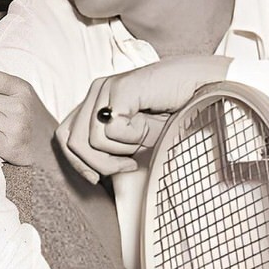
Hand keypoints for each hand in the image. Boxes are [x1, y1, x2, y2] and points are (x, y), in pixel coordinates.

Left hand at [56, 55, 231, 182]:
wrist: (203, 91)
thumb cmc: (172, 114)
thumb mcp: (134, 138)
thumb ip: (108, 147)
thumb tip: (87, 169)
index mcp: (95, 102)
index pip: (65, 135)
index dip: (76, 162)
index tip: (96, 180)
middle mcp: (96, 92)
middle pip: (72, 140)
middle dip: (98, 164)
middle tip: (127, 165)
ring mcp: (106, 88)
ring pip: (91, 140)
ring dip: (121, 150)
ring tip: (142, 141)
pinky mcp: (120, 89)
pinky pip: (112, 129)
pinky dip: (133, 136)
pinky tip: (149, 127)